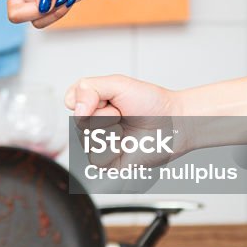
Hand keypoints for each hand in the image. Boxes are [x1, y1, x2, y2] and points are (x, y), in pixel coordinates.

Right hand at [65, 74, 187, 166]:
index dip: (89, 100)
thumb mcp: (118, 83)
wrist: (175, 123)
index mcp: (93, 104)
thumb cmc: (152, 103)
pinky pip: (96, 158)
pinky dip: (112, 149)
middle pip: (79, 122)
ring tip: (125, 129)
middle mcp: (94, 124)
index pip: (72, 102)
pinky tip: (125, 145)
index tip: (110, 99)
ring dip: (110, 132)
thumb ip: (89, 88)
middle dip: (104, 115)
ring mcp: (100, 144)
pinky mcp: (108, 163)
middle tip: (122, 114)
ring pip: (86, 141)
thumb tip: (73, 108)